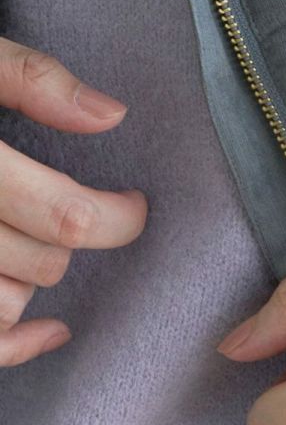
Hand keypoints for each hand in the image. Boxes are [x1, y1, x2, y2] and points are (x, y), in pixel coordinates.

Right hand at [0, 37, 147, 365]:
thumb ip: (31, 78)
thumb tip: (110, 115)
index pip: (66, 216)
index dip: (119, 217)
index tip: (133, 203)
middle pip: (42, 263)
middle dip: (74, 240)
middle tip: (77, 209)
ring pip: (5, 305)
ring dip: (32, 278)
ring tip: (30, 239)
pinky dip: (16, 346)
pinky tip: (48, 328)